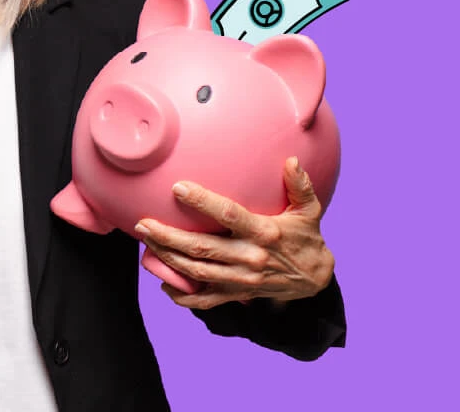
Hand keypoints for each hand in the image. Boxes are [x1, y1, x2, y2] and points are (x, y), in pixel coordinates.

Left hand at [135, 157, 334, 309]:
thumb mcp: (309, 210)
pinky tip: (163, 283)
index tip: (178, 188)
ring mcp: (242, 279)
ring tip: (146, 243)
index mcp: (265, 232)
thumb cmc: (306, 238)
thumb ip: (300, 185)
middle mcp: (250, 257)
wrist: (316, 280)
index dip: (202, 202)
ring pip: (197, 272)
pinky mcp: (238, 294)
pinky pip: (206, 300)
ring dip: (168, 259)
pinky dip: (183, 296)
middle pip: (202, 247)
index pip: (229, 215)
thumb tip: (292, 160)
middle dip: (168, 236)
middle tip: (142, 224)